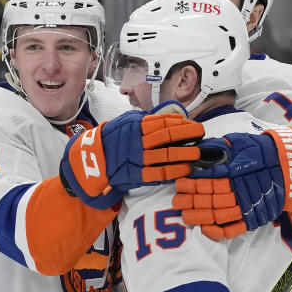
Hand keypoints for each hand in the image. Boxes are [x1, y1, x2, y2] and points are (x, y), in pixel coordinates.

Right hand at [61, 102, 203, 208]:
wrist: (89, 163)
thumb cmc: (111, 141)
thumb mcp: (124, 123)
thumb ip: (145, 119)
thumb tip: (171, 116)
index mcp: (135, 126)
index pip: (162, 122)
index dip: (181, 124)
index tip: (195, 125)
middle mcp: (136, 141)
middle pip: (167, 136)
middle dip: (187, 135)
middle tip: (202, 135)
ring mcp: (136, 159)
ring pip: (165, 155)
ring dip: (184, 154)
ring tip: (197, 153)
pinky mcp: (135, 175)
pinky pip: (158, 173)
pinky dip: (173, 171)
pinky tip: (185, 169)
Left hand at [172, 126, 291, 239]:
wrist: (289, 168)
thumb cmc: (261, 153)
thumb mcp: (240, 142)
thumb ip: (220, 146)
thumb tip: (199, 149)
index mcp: (236, 172)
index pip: (209, 180)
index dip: (192, 183)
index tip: (180, 184)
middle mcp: (241, 190)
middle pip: (210, 199)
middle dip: (191, 201)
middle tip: (176, 202)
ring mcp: (248, 205)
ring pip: (219, 215)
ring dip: (200, 217)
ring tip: (185, 217)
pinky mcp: (255, 217)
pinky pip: (236, 228)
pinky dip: (221, 232)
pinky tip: (206, 231)